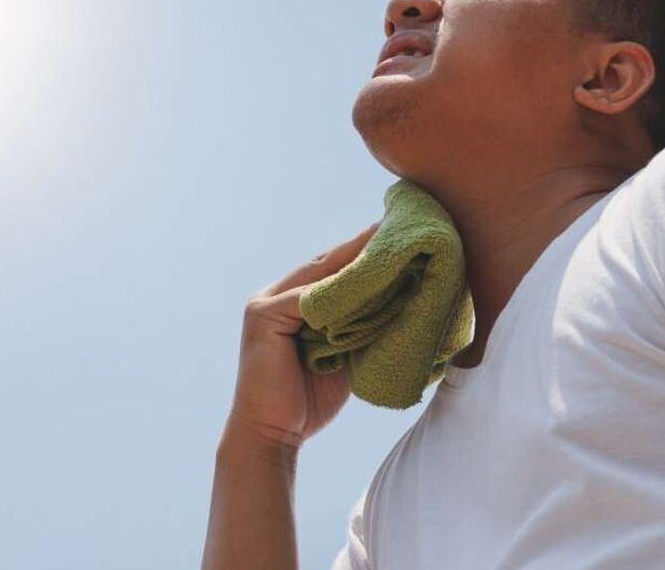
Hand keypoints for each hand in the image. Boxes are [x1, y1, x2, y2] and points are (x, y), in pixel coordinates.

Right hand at [223, 222, 380, 451]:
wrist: (274, 437)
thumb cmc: (308, 401)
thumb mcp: (341, 355)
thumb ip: (357, 326)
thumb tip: (401, 302)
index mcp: (292, 303)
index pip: (332, 271)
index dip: (363, 254)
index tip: (396, 236)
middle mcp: (275, 296)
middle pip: (327, 264)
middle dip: (363, 247)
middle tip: (397, 227)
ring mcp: (265, 304)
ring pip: (319, 275)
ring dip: (355, 260)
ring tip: (390, 244)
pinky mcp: (263, 317)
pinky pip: (307, 298)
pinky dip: (337, 290)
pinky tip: (367, 279)